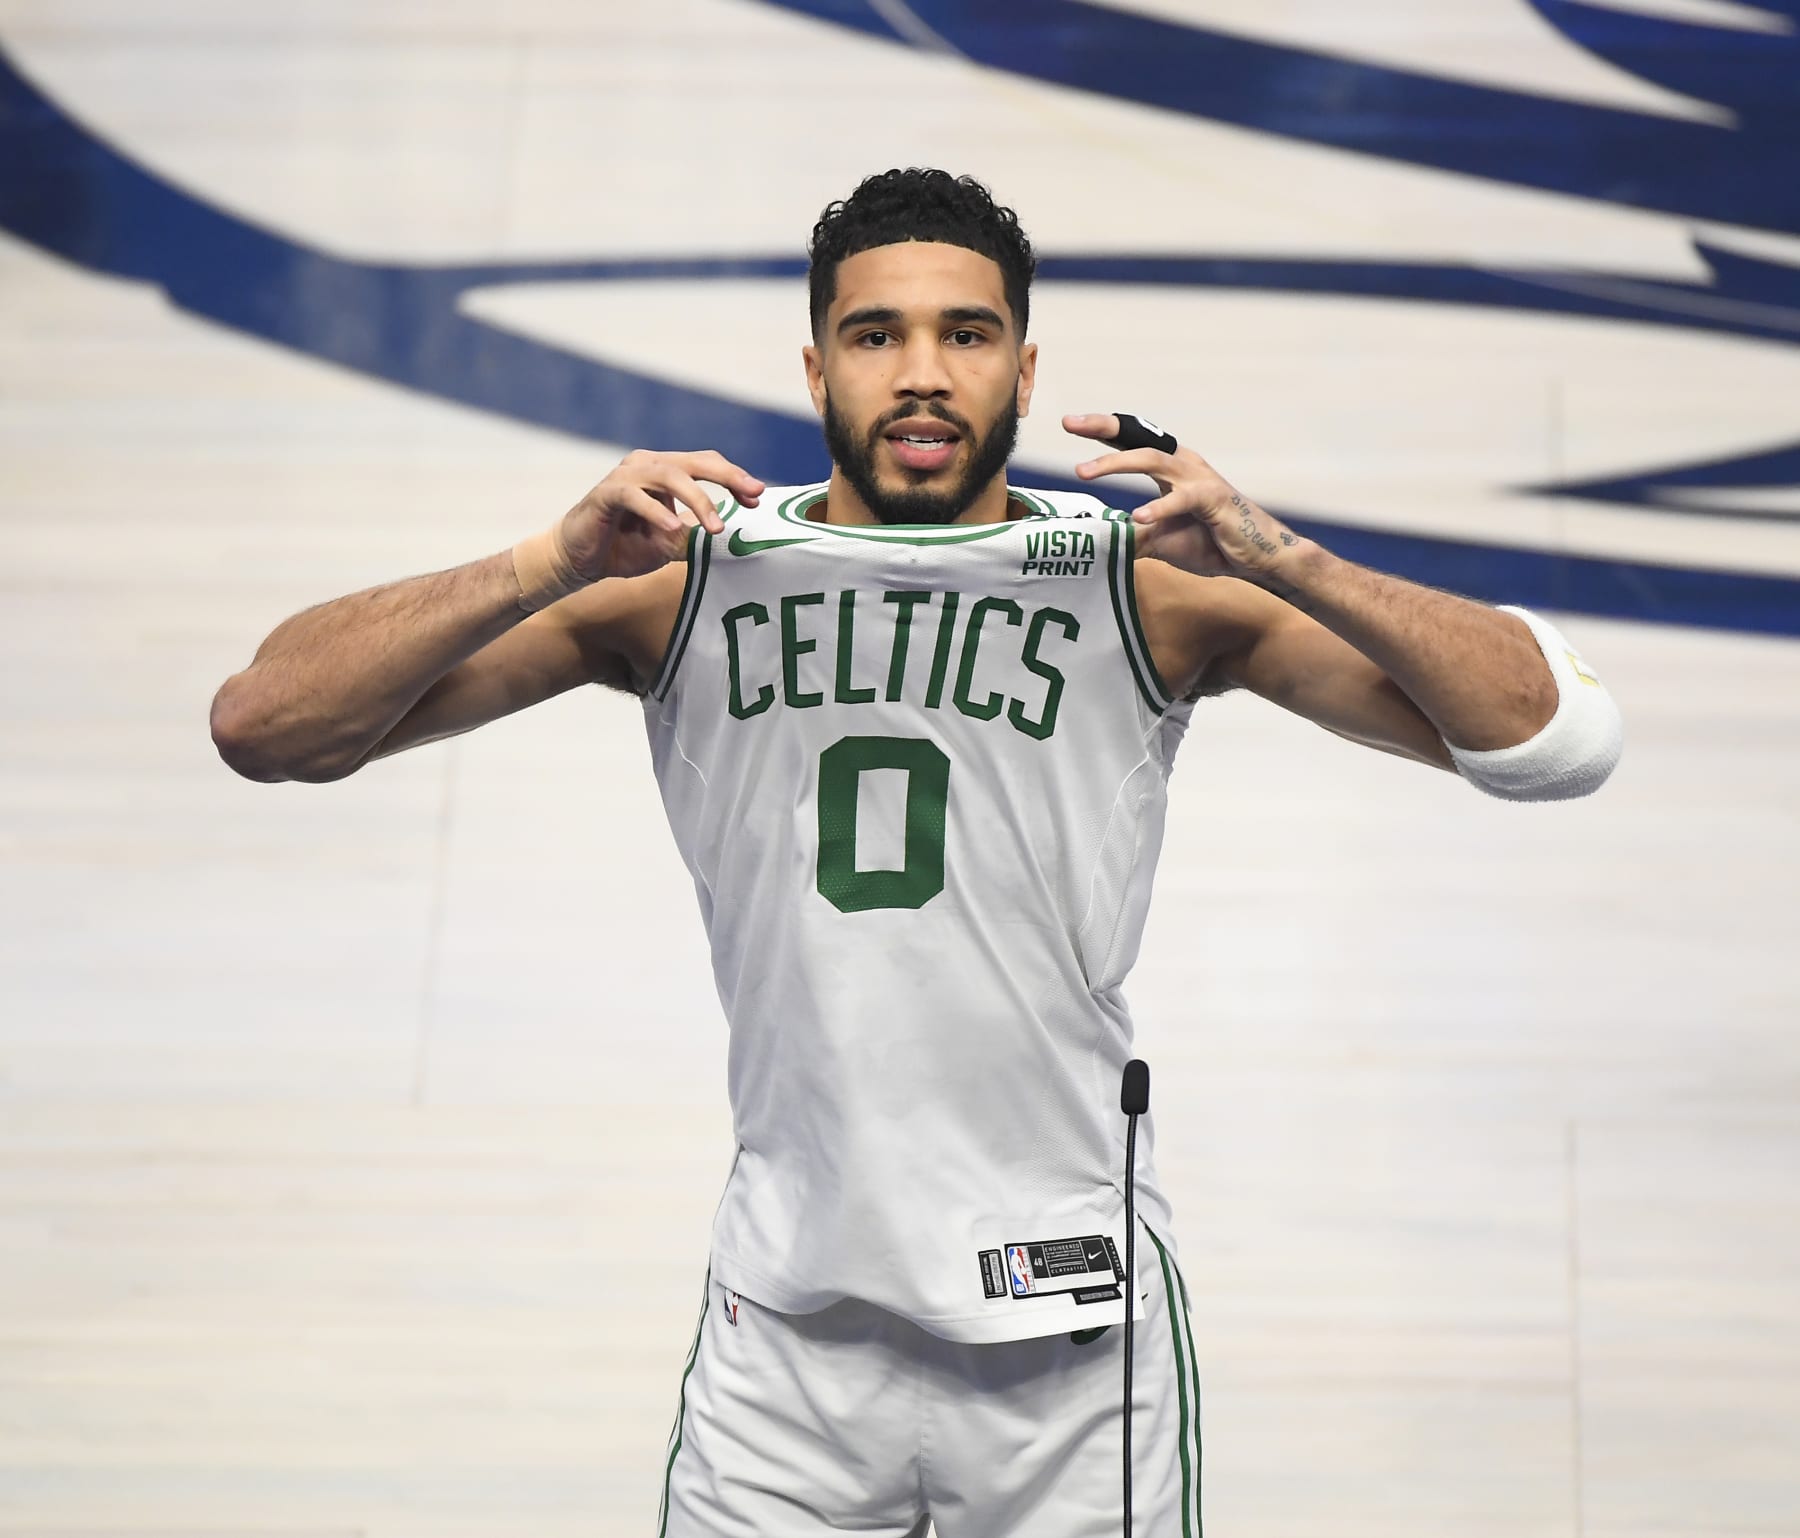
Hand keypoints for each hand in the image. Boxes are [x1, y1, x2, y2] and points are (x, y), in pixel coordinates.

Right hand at [562, 450, 763, 581]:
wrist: (579, 559)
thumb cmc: (624, 547)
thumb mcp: (669, 544)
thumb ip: (694, 535)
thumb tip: (729, 538)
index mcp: (665, 471)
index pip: (706, 465)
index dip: (734, 478)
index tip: (757, 498)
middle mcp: (647, 465)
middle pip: (694, 462)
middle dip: (727, 477)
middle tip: (752, 494)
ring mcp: (626, 476)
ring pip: (669, 475)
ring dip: (697, 499)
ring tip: (715, 527)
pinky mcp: (606, 493)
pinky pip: (634, 496)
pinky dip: (656, 512)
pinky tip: (672, 529)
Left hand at [1064, 413, 1306, 582]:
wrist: (1258, 556)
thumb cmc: (1211, 544)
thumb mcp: (1163, 540)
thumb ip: (1134, 536)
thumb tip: (1101, 543)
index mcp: (1170, 467)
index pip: (1132, 441)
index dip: (1102, 429)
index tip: (1070, 423)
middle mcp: (1182, 464)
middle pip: (1138, 438)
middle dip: (1103, 427)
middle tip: (1069, 424)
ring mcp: (1198, 479)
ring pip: (1151, 460)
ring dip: (1114, 464)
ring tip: (1083, 471)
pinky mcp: (1212, 499)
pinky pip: (1180, 501)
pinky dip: (1157, 508)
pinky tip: (1137, 517)